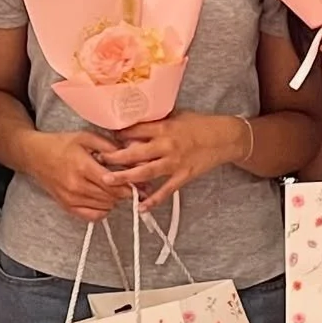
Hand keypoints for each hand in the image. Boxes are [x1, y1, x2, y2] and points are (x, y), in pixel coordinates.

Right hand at [25, 130, 126, 221]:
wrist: (34, 155)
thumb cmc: (60, 144)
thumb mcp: (85, 137)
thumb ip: (109, 147)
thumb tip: (132, 158)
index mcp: (82, 166)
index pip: (114, 183)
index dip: (130, 184)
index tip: (140, 182)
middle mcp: (76, 185)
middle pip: (112, 196)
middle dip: (125, 191)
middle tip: (131, 184)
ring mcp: (71, 198)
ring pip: (105, 206)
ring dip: (114, 199)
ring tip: (113, 187)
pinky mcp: (67, 207)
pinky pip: (93, 216)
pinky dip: (103, 210)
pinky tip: (102, 198)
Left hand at [99, 111, 245, 211]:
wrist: (224, 138)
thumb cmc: (198, 124)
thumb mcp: (174, 115)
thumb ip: (154, 121)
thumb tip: (131, 120)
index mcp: (163, 127)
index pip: (134, 131)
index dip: (116, 135)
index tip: (102, 138)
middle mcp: (166, 145)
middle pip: (135, 153)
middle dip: (114, 158)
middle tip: (97, 161)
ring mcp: (175, 162)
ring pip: (146, 172)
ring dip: (126, 178)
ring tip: (107, 182)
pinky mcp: (183, 176)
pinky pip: (166, 190)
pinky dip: (153, 200)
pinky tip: (141, 207)